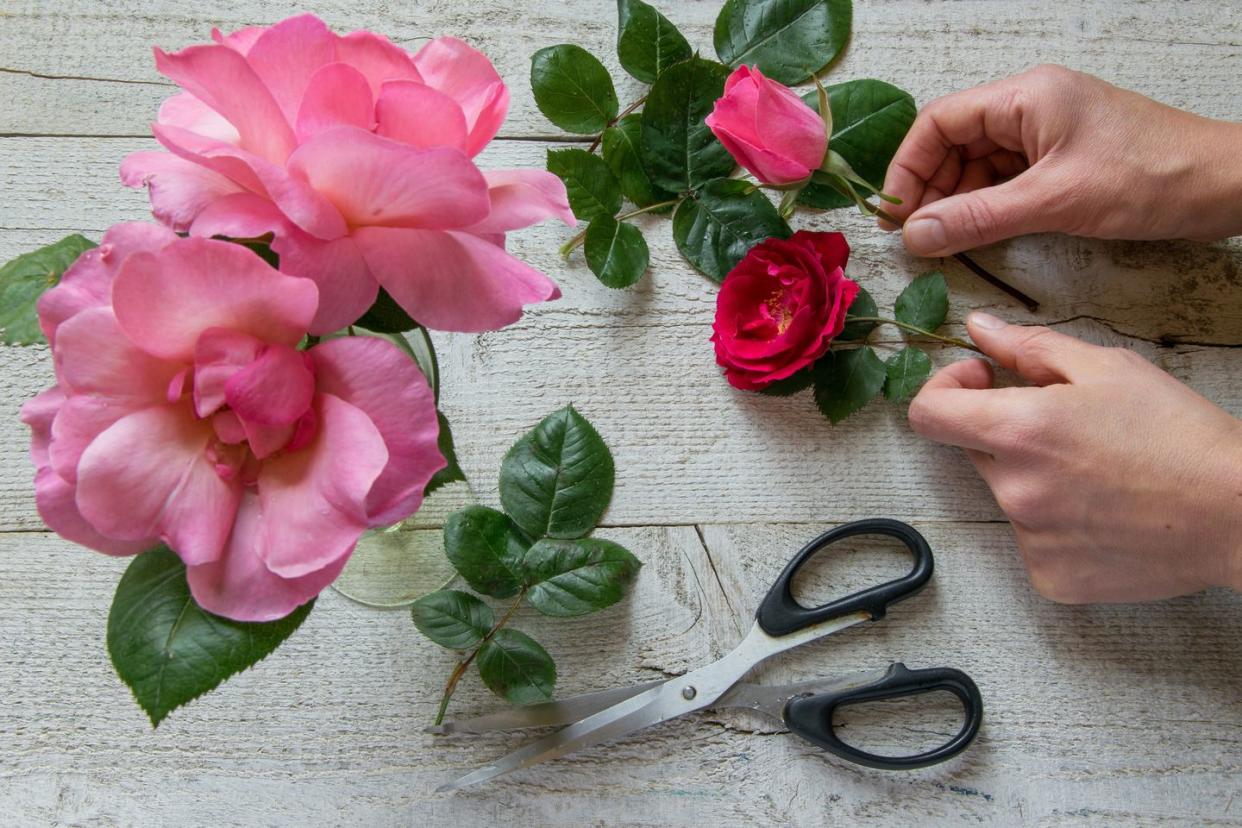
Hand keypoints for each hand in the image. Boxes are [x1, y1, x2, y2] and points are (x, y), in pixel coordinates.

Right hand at [880, 65, 1241, 255]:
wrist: (1224, 185)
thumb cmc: (1151, 177)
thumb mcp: (1055, 201)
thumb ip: (979, 219)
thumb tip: (916, 234)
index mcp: (1025, 96)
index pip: (941, 121)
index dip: (909, 166)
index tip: (894, 212)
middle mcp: (1030, 107)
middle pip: (954, 143)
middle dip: (930, 189)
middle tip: (915, 236)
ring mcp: (1047, 133)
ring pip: (978, 166)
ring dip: (956, 202)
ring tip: (941, 242)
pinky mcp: (1062, 160)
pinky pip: (1006, 181)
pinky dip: (986, 208)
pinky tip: (975, 235)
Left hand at [908, 313, 1241, 602]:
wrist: (1237, 513)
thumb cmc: (1179, 434)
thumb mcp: (1106, 369)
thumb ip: (1030, 348)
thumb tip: (980, 330)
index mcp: (1018, 431)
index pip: (928, 414)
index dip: (944, 390)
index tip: (980, 380)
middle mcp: (1013, 489)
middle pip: (976, 451)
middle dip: (1007, 432)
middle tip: (1070, 428)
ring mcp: (1030, 539)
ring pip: (1010, 495)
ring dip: (1037, 479)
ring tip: (1103, 475)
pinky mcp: (1050, 577)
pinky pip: (1035, 539)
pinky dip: (1060, 524)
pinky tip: (1108, 514)